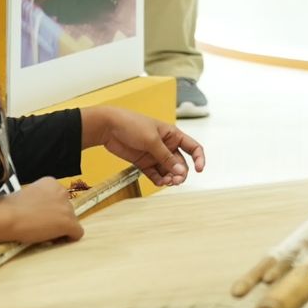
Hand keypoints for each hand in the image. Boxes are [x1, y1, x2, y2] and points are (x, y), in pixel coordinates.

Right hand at [0, 177, 82, 248]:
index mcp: (51, 183)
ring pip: (71, 221)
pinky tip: (54, 240)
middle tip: (41, 227)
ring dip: (61, 229)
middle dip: (57, 219)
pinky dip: (68, 238)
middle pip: (66, 209)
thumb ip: (38, 200)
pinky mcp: (69, 222)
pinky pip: (77, 233)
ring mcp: (67, 207)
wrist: (7, 217)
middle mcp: (62, 192)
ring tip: (44, 234)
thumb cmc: (9, 208)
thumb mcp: (26, 196)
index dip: (51, 210)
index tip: (40, 217)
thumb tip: (39, 212)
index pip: (59, 199)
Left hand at [84, 107, 205, 186]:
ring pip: (168, 171)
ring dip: (170, 178)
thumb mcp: (152, 140)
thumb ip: (165, 157)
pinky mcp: (143, 162)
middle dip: (180, 173)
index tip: (200, 169)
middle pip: (180, 163)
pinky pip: (155, 174)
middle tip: (176, 180)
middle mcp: (166, 145)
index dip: (198, 158)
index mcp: (172, 135)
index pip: (192, 147)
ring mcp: (155, 155)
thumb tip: (180, 170)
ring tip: (166, 182)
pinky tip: (159, 183)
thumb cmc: (131, 124)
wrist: (108, 127)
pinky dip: (159, 180)